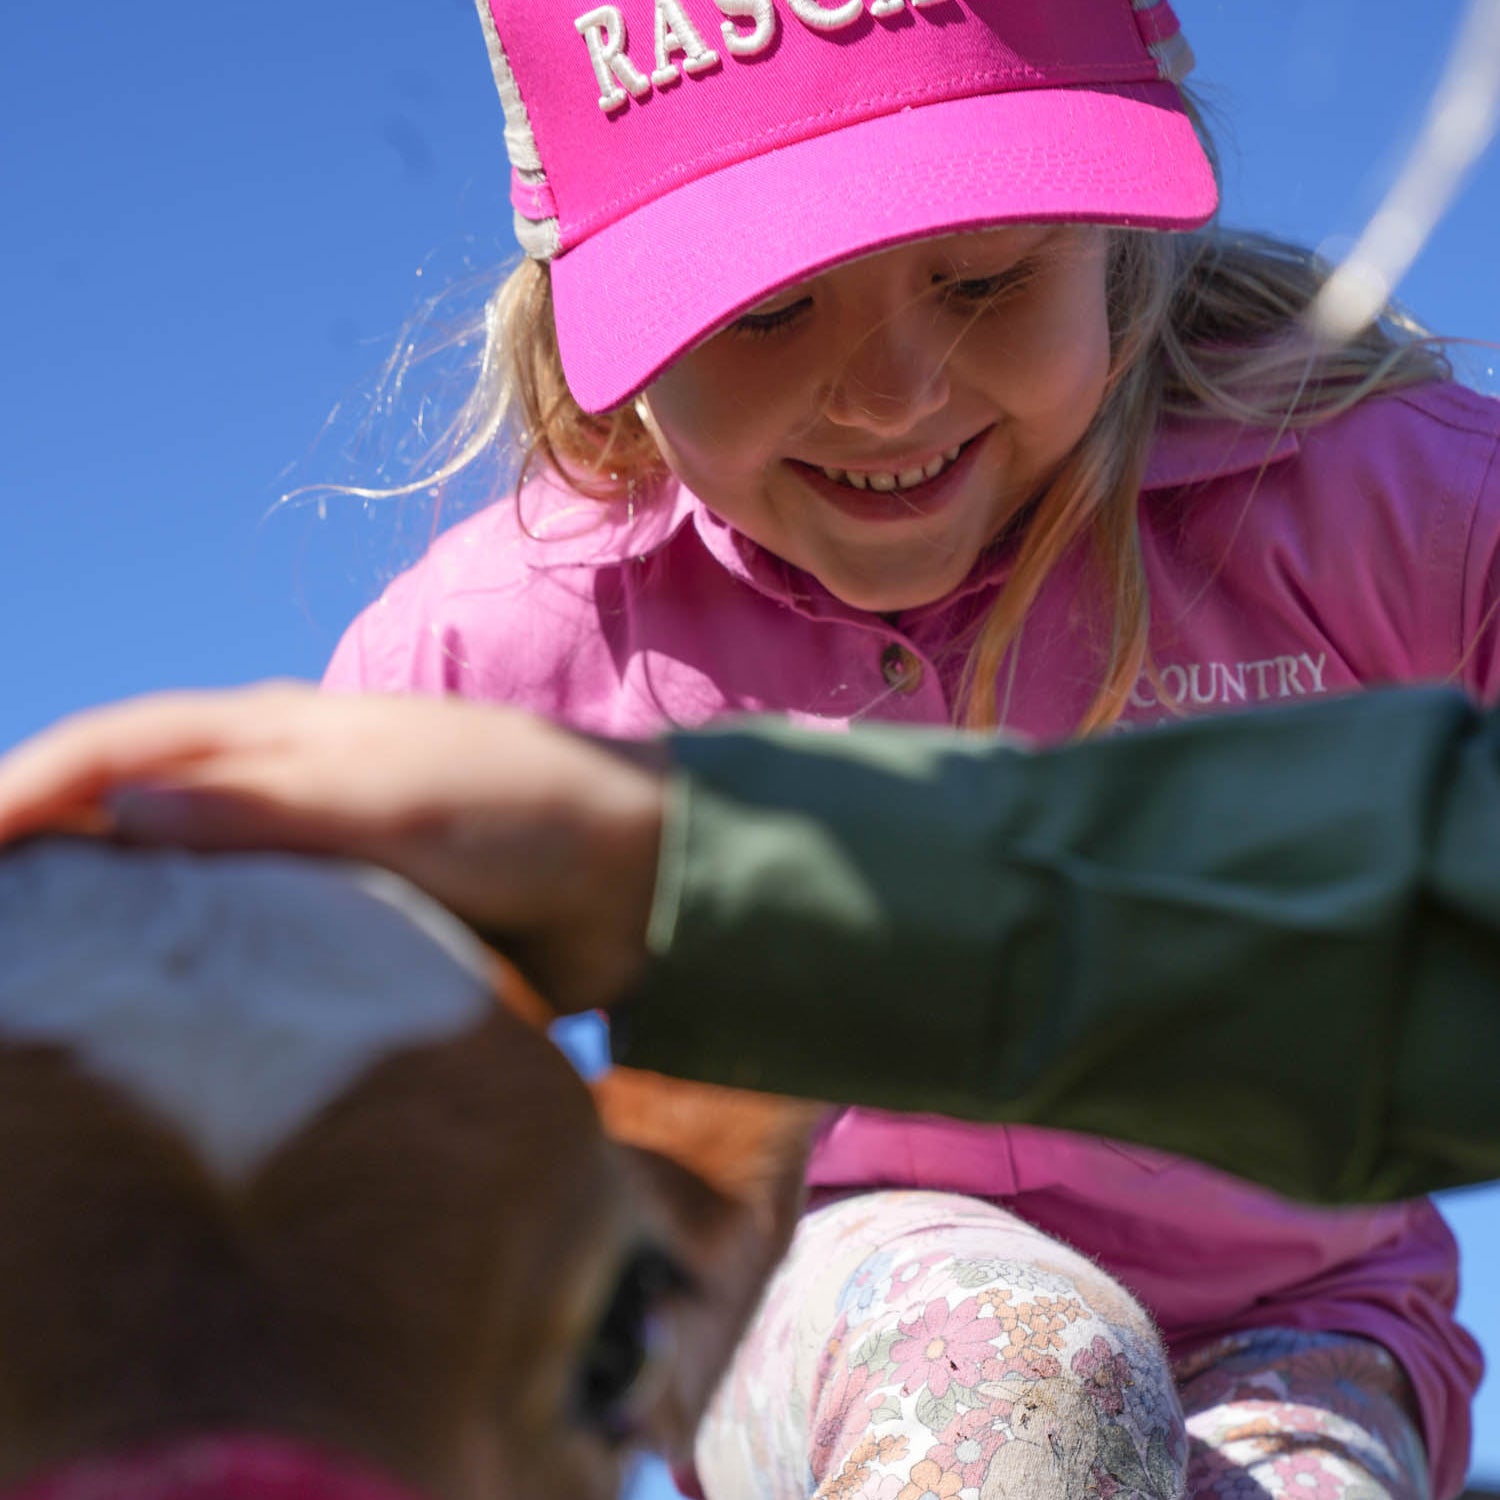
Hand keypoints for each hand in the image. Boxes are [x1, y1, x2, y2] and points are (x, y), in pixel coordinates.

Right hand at [0, 683, 667, 1012]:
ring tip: (21, 969)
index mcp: (279, 731)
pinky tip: (138, 1002)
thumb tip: (123, 807)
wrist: (632, 872)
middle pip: (116, 802)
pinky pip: (228, 930)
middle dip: (28, 841)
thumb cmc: (526, 809)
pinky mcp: (336, 910)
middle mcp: (272, 781)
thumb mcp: (402, 801)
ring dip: (87, 902)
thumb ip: (274, 804)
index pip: (115, 749)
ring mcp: (299, 847)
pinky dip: (172, 952)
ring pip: (162, 869)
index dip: (20, 791)